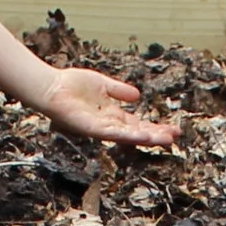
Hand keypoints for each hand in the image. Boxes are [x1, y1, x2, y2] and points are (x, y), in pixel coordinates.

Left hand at [36, 69, 179, 147]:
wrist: (50, 87)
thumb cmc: (71, 85)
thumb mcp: (102, 84)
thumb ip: (119, 91)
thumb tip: (138, 96)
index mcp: (112, 115)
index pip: (138, 124)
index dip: (156, 127)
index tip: (174, 129)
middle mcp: (109, 125)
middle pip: (137, 132)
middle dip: (156, 136)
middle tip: (175, 138)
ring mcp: (100, 129)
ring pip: (128, 136)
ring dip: (146, 138)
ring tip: (165, 141)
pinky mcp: (91, 128)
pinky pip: (112, 133)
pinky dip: (128, 134)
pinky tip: (142, 135)